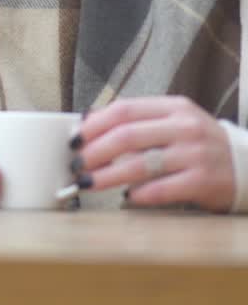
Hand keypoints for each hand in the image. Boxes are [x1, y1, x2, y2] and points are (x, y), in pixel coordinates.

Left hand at [73, 96, 234, 211]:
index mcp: (173, 107)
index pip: (125, 109)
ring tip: (88, 182)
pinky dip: (140, 194)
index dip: (95, 124)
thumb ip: (140, 121)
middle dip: (95, 151)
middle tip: (76, 164)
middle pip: (128, 135)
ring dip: (108, 175)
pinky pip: (163, 189)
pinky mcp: (203, 181)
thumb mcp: (174, 121)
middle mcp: (184, 127)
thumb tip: (90, 123)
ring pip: (140, 164)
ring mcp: (194, 154)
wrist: (245, 165)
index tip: (75, 138)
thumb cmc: (198, 144)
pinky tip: (125, 197)